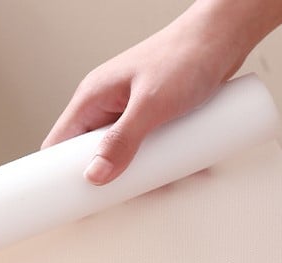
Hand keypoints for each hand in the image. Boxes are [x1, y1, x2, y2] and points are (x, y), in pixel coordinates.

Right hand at [41, 0, 281, 183]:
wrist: (222, 39)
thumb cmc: (184, 57)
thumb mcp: (151, 106)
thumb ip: (123, 141)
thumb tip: (97, 175)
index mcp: (93, 98)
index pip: (60, 144)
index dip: (59, 176)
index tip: (70, 204)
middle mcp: (107, 107)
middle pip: (93, 157)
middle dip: (112, 181)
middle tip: (129, 198)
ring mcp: (130, 113)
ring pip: (125, 157)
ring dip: (145, 176)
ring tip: (168, 181)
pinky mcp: (154, 118)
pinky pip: (149, 150)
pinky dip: (163, 163)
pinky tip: (183, 169)